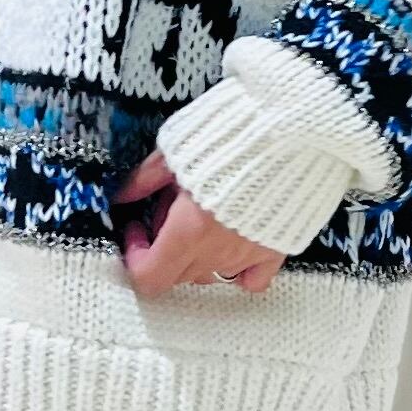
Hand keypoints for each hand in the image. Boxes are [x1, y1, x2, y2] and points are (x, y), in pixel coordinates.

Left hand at [111, 151, 282, 295]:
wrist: (290, 130)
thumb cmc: (230, 134)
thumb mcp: (175, 150)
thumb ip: (144, 181)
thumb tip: (121, 197)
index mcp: (188, 230)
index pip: (149, 276)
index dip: (134, 256)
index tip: (137, 227)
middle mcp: (216, 251)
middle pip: (177, 276)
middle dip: (163, 251)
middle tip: (169, 213)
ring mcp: (247, 255)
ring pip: (209, 276)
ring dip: (196, 256)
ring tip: (202, 219)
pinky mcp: (275, 250)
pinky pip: (251, 281)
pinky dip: (238, 272)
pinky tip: (234, 247)